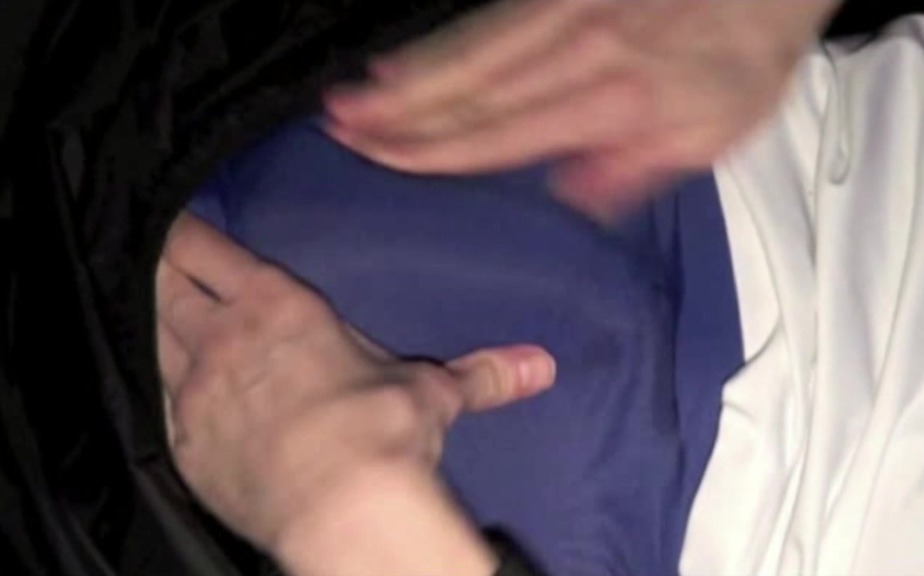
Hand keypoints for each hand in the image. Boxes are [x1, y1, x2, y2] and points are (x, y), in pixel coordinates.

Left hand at [156, 213, 555, 575]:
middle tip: (154, 257)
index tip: (175, 224)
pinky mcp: (184, 444)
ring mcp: (195, 392)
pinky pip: (154, 399)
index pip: (208, 251)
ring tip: (149, 309)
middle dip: (159, 267)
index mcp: (279, 307)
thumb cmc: (384, 429)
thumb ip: (481, 374)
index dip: (185, 234)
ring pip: (151, 336)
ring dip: (149, 319)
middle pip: (166, 285)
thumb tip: (541, 365)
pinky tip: (162, 385)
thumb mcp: (434, 393)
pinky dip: (155, 384)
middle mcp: (225, 339)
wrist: (342, 504)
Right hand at [323, 0, 838, 218]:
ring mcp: (564, 14)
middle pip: (472, 91)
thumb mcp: (714, 130)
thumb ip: (638, 169)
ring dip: (407, 79)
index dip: (437, 149)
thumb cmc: (744, 53)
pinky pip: (489, 22)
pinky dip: (441, 44)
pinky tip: (406, 55)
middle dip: (400, 115)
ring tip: (351, 100)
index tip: (384, 159)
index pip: (504, 132)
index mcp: (613, 102)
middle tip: (341, 131)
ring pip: (471, 52)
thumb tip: (570, 199)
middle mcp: (577, 53)